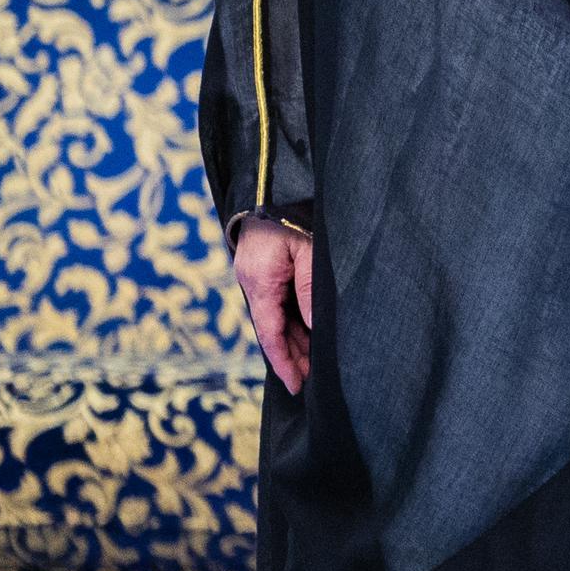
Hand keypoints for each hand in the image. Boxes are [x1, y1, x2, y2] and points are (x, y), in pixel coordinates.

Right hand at [233, 216, 314, 392]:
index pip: (271, 334)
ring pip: (277, 319)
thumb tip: (315, 327)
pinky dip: (292, 322)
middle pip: (274, 331)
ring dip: (294, 342)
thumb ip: (310, 289)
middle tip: (312, 381)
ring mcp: (257, 278)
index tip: (297, 385)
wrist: (272, 184)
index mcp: (260, 282)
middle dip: (292, 357)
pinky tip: (308, 334)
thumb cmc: (293, 213)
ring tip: (314, 365)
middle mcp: (254, 284)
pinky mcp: (265, 271)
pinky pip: (278, 304)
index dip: (284, 362)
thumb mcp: (309, 250)